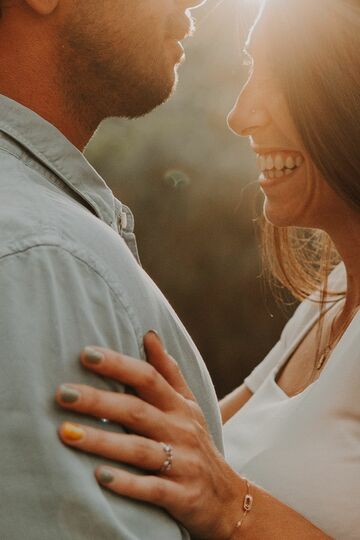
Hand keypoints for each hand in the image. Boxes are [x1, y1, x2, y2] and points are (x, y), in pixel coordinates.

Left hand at [56, 332, 245, 539]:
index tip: (86, 354)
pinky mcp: (181, 495)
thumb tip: (149, 334)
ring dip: (102, 440)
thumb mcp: (188, 405)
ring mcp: (182, 463)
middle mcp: (181, 430)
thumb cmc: (196, 443)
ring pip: (139, 449)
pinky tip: (100, 477)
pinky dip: (127, 483)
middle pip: (137, 410)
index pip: (148, 378)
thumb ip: (168, 371)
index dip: (118, 365)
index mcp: (179, 406)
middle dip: (99, 401)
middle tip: (63, 393)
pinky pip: (152, 488)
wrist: (226, 497)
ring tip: (67, 433)